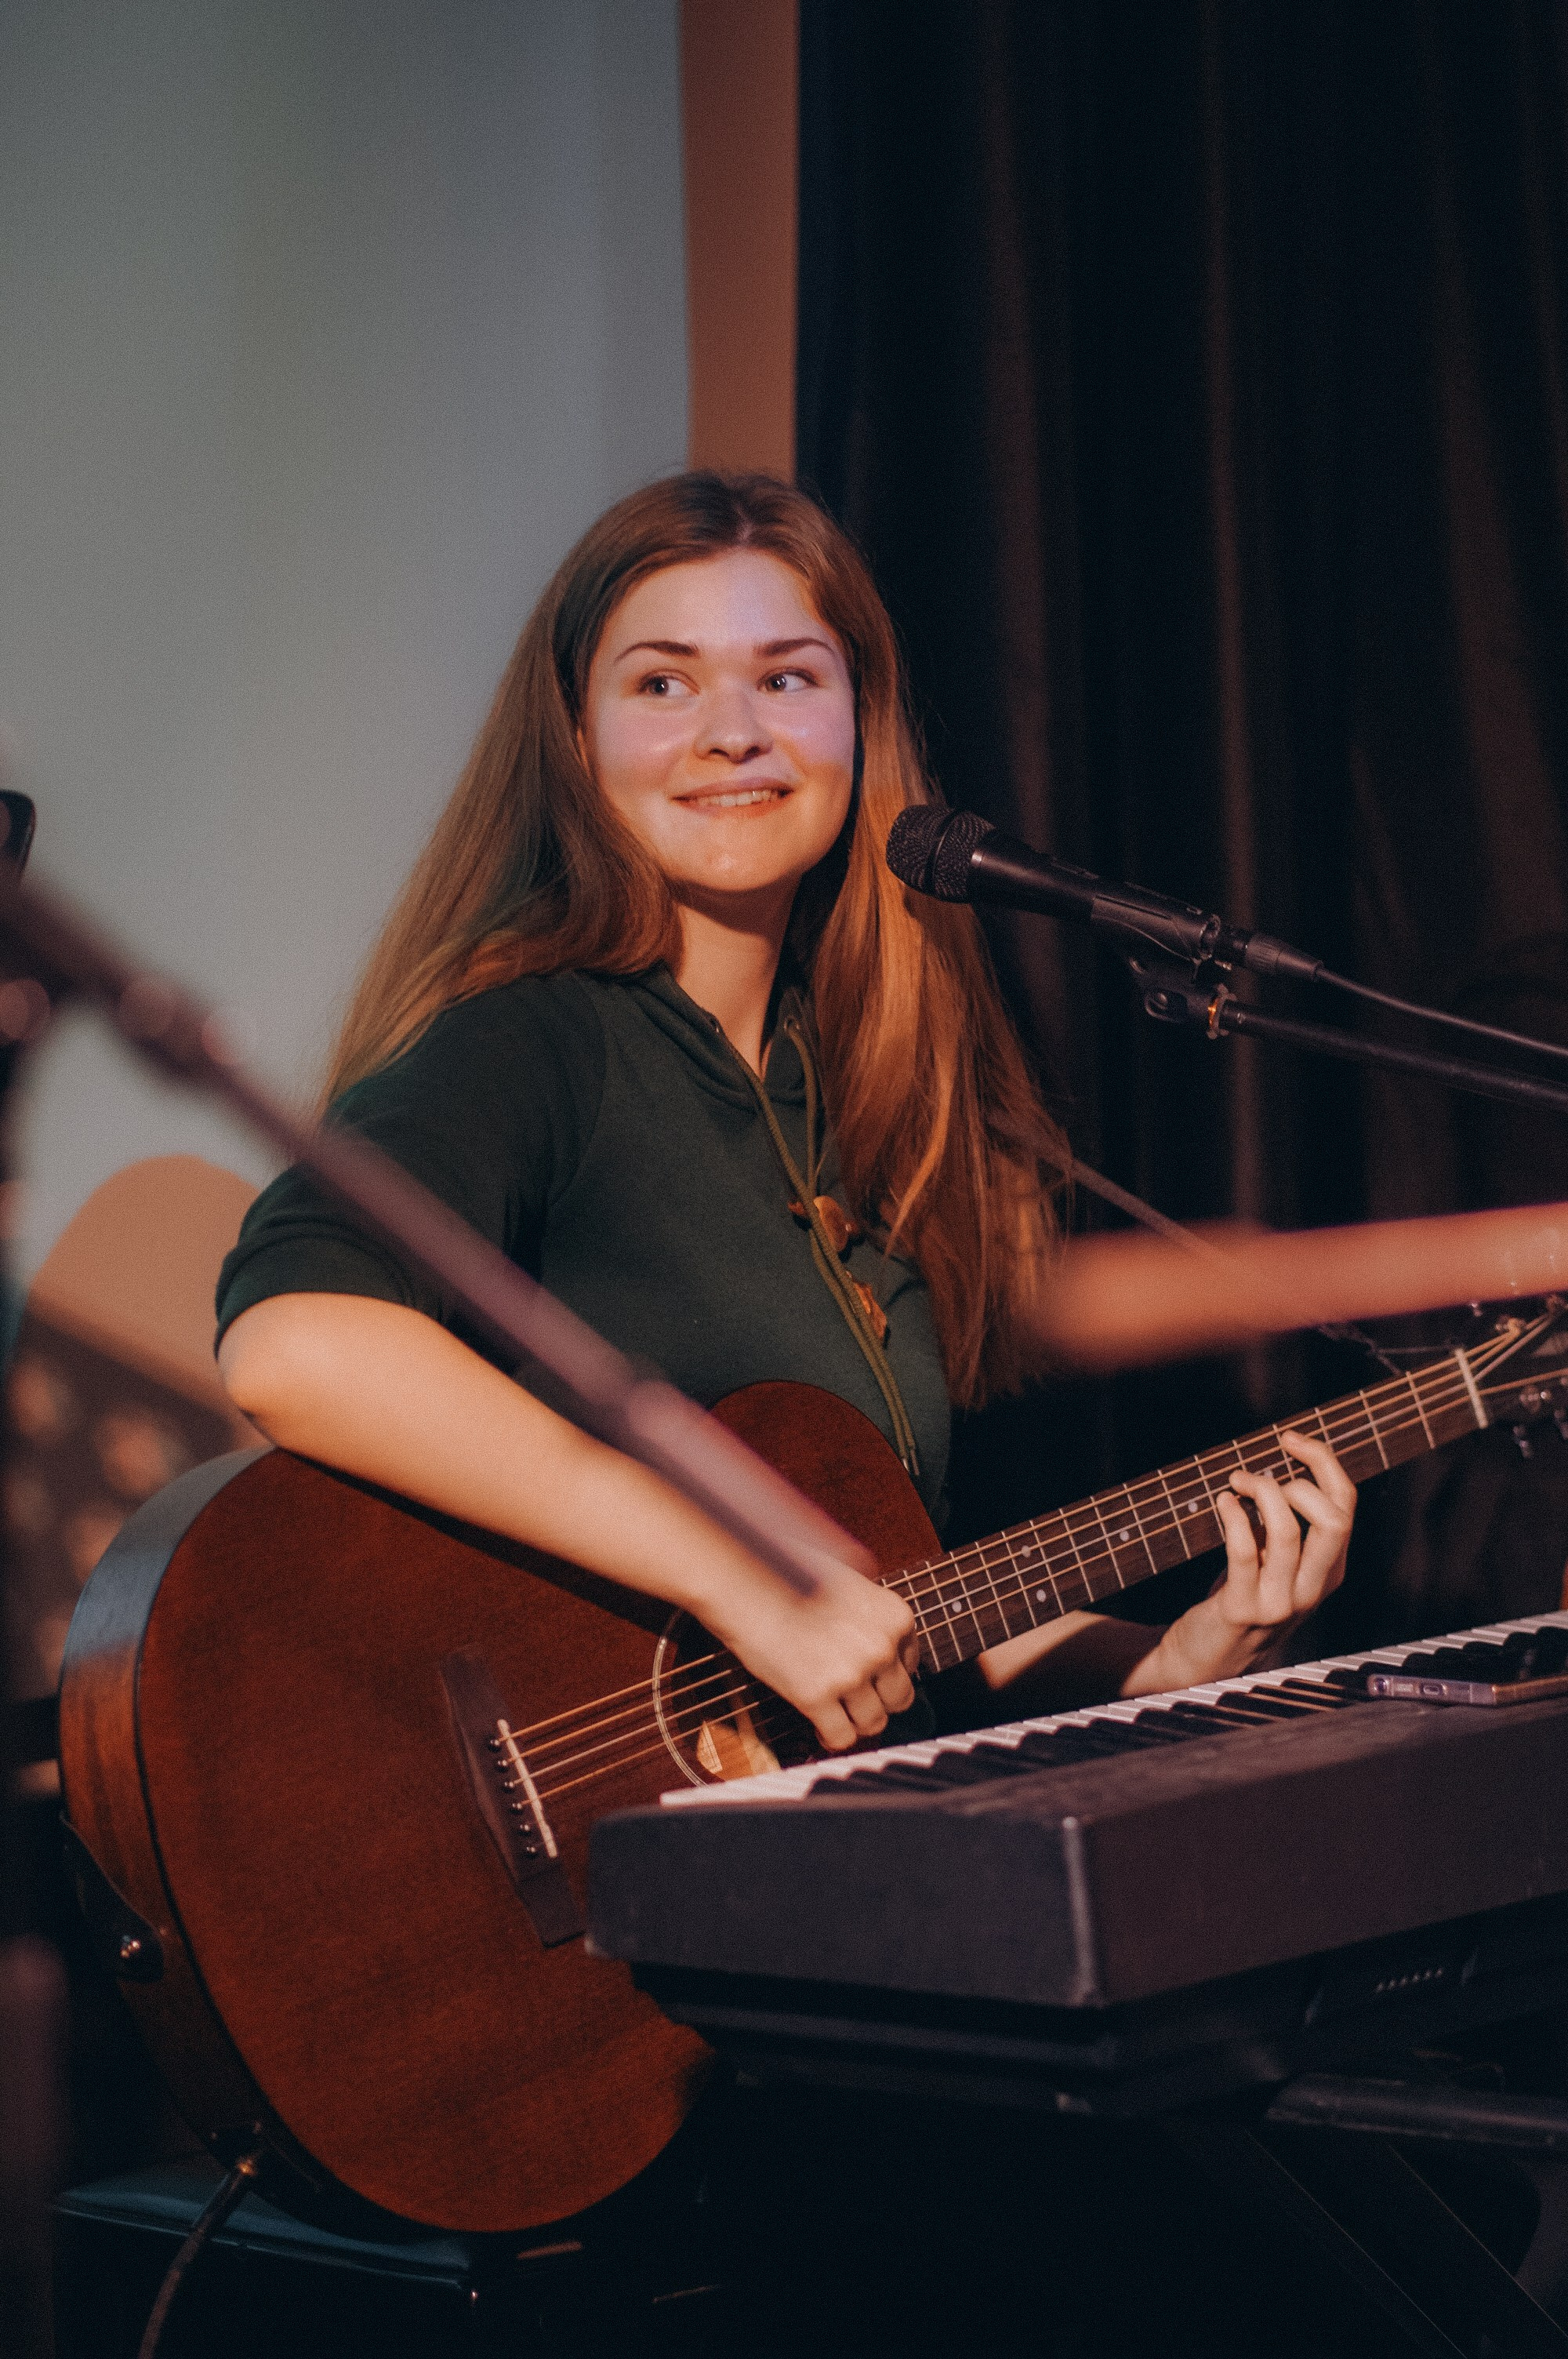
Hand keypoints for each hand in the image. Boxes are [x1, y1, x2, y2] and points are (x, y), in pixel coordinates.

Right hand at [700, 1553, 921, 1752]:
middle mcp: (880, 1646)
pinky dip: (832, 1738)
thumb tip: (880, 1644)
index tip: (874, 1677)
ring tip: (837, 1715)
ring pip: (874, 1723)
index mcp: (894, 1616)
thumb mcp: (848, 1583)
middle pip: (900, 1698)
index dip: (889, 1672)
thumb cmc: (789, 1575)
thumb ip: (871, 1615)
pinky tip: (820, 1728)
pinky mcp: (816, 1695)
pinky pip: (841, 1737)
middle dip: (879, 1702)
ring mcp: (851, 1673)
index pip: (911, 1662)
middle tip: (858, 1701)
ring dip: (855, 1723)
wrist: (744, 1583)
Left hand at [1213, 1428, 1356, 1640]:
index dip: (1323, 1462)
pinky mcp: (1244, 1609)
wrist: (1209, 1657)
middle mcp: (1313, 1588)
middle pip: (1334, 1520)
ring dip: (1260, 1493)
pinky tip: (1223, 1502)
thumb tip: (1280, 1459)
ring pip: (1288, 1532)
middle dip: (1300, 1481)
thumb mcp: (1277, 1563)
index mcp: (1330, 1571)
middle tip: (1260, 1474)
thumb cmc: (1243, 1597)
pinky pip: (1245, 1553)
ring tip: (1236, 1483)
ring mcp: (1281, 1602)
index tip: (1290, 1439)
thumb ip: (1287, 1525)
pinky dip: (1234, 1517)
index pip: (1346, 1505)